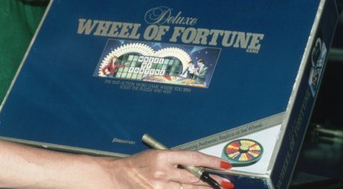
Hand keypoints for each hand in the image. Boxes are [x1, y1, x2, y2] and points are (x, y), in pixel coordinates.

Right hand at [106, 148, 232, 188]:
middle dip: (212, 180)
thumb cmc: (135, 165)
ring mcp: (160, 186)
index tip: (224, 164)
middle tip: (226, 182)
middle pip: (195, 177)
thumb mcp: (155, 156)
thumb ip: (174, 162)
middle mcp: (163, 171)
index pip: (193, 158)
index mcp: (163, 156)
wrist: (116, 176)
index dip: (211, 162)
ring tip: (218, 188)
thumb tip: (196, 168)